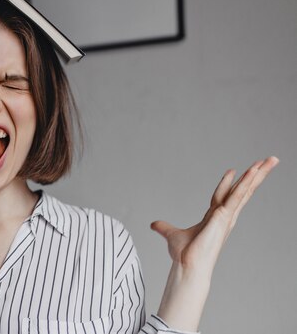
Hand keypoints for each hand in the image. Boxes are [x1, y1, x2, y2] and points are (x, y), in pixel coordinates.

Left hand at [151, 156, 278, 274]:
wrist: (188, 265)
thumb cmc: (184, 254)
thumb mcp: (171, 235)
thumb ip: (164, 228)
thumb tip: (153, 225)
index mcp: (214, 218)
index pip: (223, 196)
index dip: (227, 183)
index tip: (232, 170)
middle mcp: (225, 215)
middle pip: (242, 191)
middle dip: (256, 176)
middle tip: (269, 161)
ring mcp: (227, 215)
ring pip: (245, 190)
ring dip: (258, 174)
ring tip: (271, 159)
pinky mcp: (225, 216)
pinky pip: (237, 195)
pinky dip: (245, 183)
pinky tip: (252, 171)